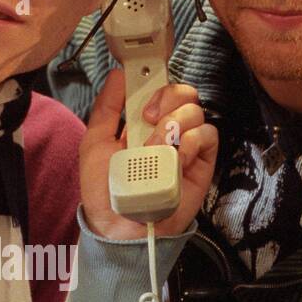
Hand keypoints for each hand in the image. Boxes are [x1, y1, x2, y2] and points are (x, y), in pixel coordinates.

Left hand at [79, 69, 218, 238]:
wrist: (120, 227)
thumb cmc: (105, 190)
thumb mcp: (95, 144)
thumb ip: (106, 109)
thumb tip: (118, 74)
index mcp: (142, 122)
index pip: (158, 87)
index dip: (155, 79)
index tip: (143, 84)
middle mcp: (166, 129)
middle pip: (183, 92)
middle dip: (166, 97)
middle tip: (148, 118)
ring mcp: (185, 145)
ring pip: (195, 111)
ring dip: (173, 124)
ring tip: (156, 149)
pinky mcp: (201, 163)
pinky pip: (207, 135)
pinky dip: (191, 141)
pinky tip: (176, 157)